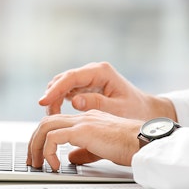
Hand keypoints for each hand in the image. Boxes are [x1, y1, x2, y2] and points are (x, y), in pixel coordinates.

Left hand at [26, 109, 142, 170]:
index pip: (56, 123)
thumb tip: (69, 158)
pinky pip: (54, 138)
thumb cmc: (130, 146)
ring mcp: (82, 122)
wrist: (144, 142)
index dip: (44, 137)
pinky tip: (54, 165)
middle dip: (34, 142)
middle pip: (46, 122)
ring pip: (46, 127)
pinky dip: (48, 151)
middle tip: (32, 160)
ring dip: (36, 146)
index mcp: (87, 119)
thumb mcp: (102, 149)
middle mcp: (82, 117)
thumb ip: (84, 151)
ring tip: (37, 164)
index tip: (40, 154)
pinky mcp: (83, 131)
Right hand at [39, 62, 176, 120]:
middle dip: (52, 96)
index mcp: (101, 72)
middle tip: (48, 115)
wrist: (146, 111)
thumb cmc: (135, 110)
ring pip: (63, 85)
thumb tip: (73, 101)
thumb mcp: (117, 109)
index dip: (55, 90)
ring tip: (53, 117)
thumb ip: (95, 104)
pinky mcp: (86, 87)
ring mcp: (89, 78)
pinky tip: (58, 114)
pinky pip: (67, 91)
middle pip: (64, 79)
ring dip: (55, 99)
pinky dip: (60, 101)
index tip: (43, 102)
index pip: (71, 77)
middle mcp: (93, 71)